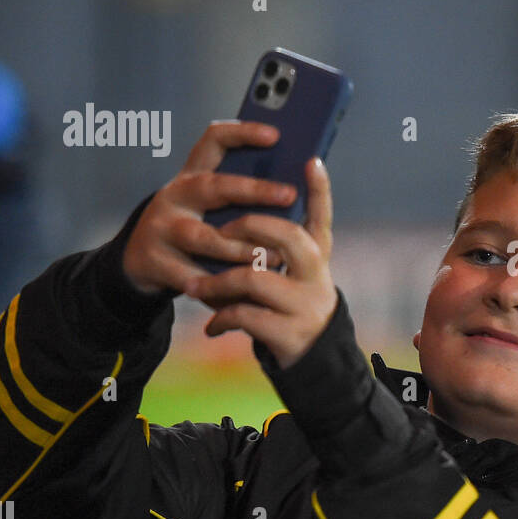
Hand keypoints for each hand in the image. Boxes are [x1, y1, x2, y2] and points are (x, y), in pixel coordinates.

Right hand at [121, 121, 289, 295]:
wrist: (138, 263)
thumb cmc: (190, 229)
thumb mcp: (208, 207)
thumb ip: (238, 199)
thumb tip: (295, 196)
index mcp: (192, 176)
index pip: (213, 141)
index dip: (242, 133)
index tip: (275, 134)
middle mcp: (174, 195)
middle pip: (213, 187)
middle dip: (254, 190)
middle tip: (289, 194)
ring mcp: (160, 227)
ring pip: (203, 236)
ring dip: (240, 247)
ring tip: (273, 256)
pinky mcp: (153, 260)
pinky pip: (191, 275)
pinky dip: (217, 285)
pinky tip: (242, 292)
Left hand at [184, 155, 336, 369]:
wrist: (312, 357)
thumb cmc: (290, 302)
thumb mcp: (293, 272)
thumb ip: (275, 244)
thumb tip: (240, 203)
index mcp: (318, 255)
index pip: (322, 215)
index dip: (319, 188)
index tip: (311, 161)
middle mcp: (317, 275)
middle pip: (287, 236)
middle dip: (248, 227)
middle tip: (220, 231)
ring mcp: (305, 304)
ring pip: (254, 278)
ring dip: (217, 281)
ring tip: (195, 286)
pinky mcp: (288, 332)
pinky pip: (243, 316)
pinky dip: (220, 319)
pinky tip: (211, 326)